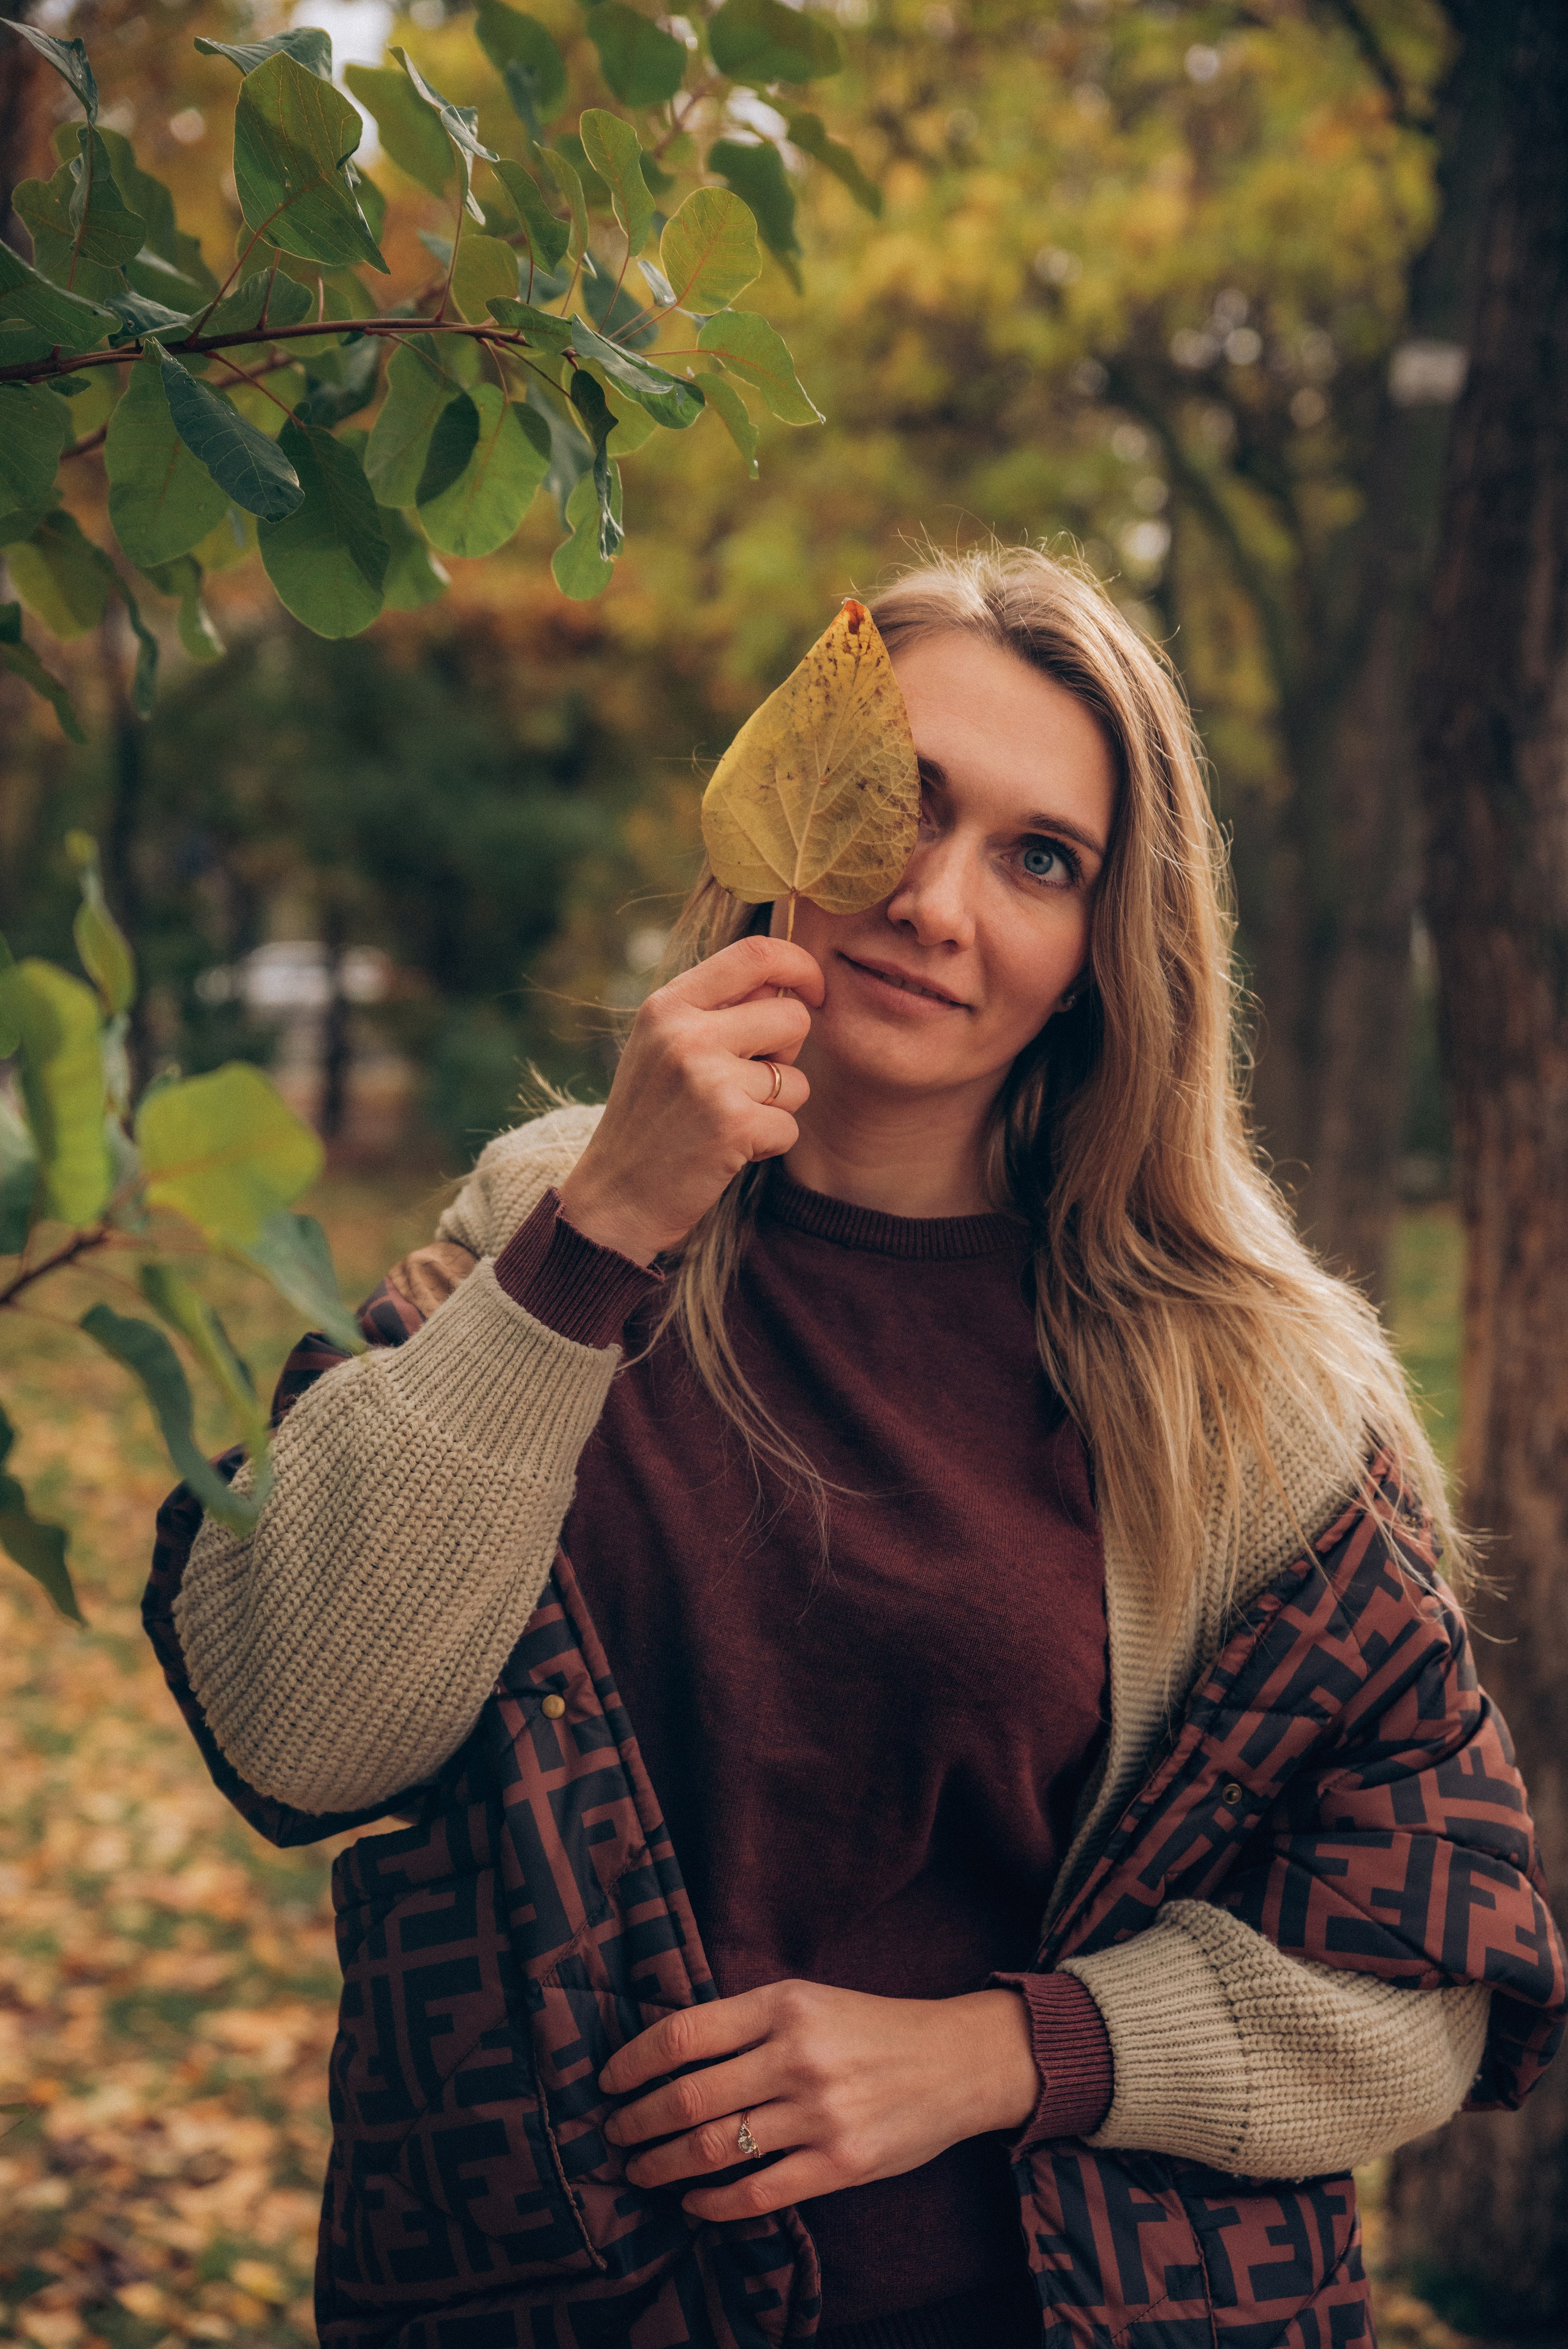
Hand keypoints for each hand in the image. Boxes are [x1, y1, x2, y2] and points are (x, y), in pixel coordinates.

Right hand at [556, 935, 824, 1265]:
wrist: (615, 1197)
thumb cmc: (651, 1120)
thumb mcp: (664, 1047)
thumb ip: (717, 1010)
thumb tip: (789, 982)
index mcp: (668, 1005)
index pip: (755, 954)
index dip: (800, 965)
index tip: (814, 990)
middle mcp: (685, 1033)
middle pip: (792, 1016)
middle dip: (788, 1053)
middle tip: (747, 1082)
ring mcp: (707, 1078)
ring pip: (796, 1077)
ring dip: (777, 1106)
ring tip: (729, 1120)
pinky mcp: (731, 1124)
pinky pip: (790, 1125)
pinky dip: (770, 1144)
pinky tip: (729, 1150)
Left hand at [598, 1979, 1037, 2222]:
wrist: (957, 2062)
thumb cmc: (871, 2027)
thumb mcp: (809, 2000)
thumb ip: (746, 2022)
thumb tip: (666, 2054)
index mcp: (784, 2005)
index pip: (683, 2035)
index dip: (633, 2061)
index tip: (608, 2081)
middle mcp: (798, 2056)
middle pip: (688, 2097)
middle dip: (637, 2121)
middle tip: (614, 2134)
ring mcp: (820, 2114)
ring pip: (713, 2148)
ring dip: (663, 2165)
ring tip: (641, 2169)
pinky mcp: (841, 2165)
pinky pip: (758, 2193)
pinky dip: (713, 2203)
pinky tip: (693, 2201)